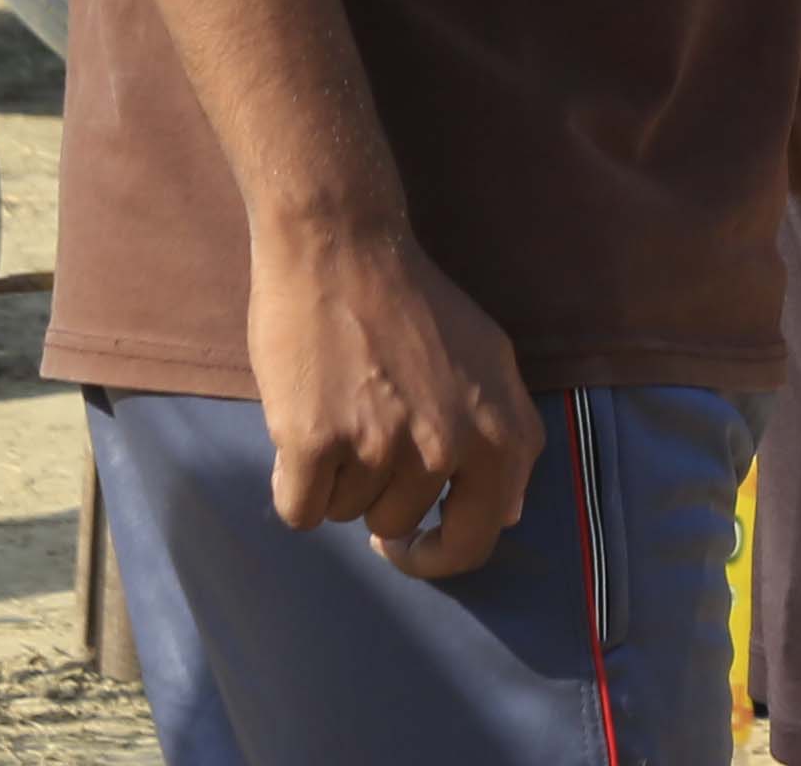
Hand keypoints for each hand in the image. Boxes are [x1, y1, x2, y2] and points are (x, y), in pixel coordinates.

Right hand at [247, 221, 540, 579]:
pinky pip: (299, 510)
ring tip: (338, 409)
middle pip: (399, 523)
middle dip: (377, 496)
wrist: (340, 246)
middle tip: (363, 437)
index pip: (479, 538)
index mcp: (499, 429)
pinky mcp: (314, 442)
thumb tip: (507, 515)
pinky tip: (301, 432)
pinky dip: (293, 484)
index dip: (439, 554)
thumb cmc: (412, 301)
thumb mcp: (490, 360)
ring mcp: (379, 444)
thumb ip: (506, 435)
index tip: (409, 543)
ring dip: (336, 479)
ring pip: (347, 514)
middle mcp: (447, 444)